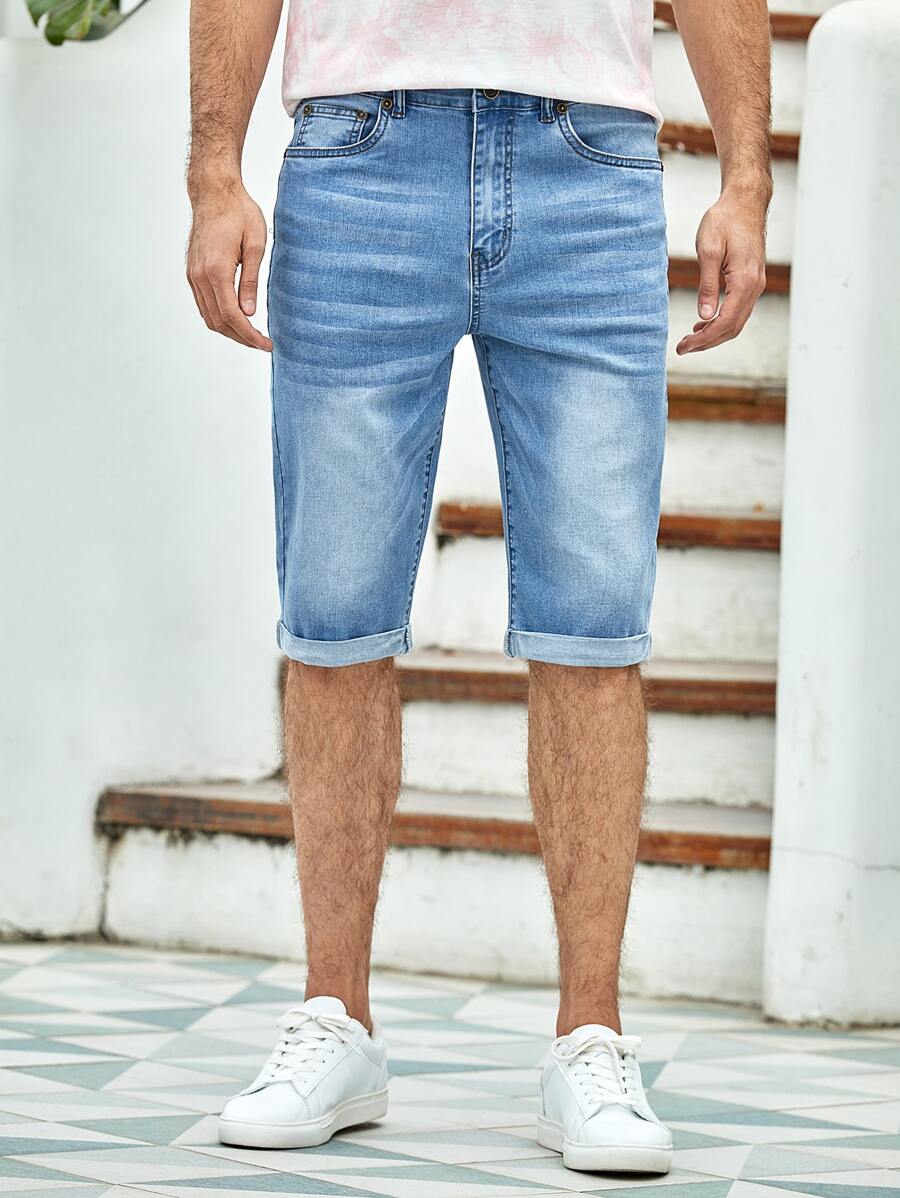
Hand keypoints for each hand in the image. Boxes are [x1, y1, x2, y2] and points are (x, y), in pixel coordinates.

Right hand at [187, 179, 272, 350]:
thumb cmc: (238, 212)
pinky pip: (204, 305)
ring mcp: (193, 275)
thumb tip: (249, 313)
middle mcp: (200, 276)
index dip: (250, 335)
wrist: (213, 192)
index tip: (267, 345)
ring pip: (209, 317)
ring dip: (230, 330)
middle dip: (241, 338)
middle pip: (219, 322)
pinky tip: (237, 319)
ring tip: (252, 335)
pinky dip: (220, 318)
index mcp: (216, 270)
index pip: (232, 316)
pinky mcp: (192, 273)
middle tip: (263, 343)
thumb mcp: (255, 245)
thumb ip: (250, 281)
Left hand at [676, 190, 767, 354]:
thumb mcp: (708, 251)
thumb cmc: (724, 220)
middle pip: (732, 328)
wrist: (744, 201)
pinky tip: (704, 322)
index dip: (703, 339)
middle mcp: (755, 286)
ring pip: (736, 321)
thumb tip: (705, 316)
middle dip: (707, 342)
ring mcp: (756, 284)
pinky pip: (738, 309)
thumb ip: (707, 286)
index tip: (683, 347)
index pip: (724, 323)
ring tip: (690, 339)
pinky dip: (721, 321)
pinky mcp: (751, 280)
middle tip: (682, 348)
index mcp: (745, 281)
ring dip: (714, 334)